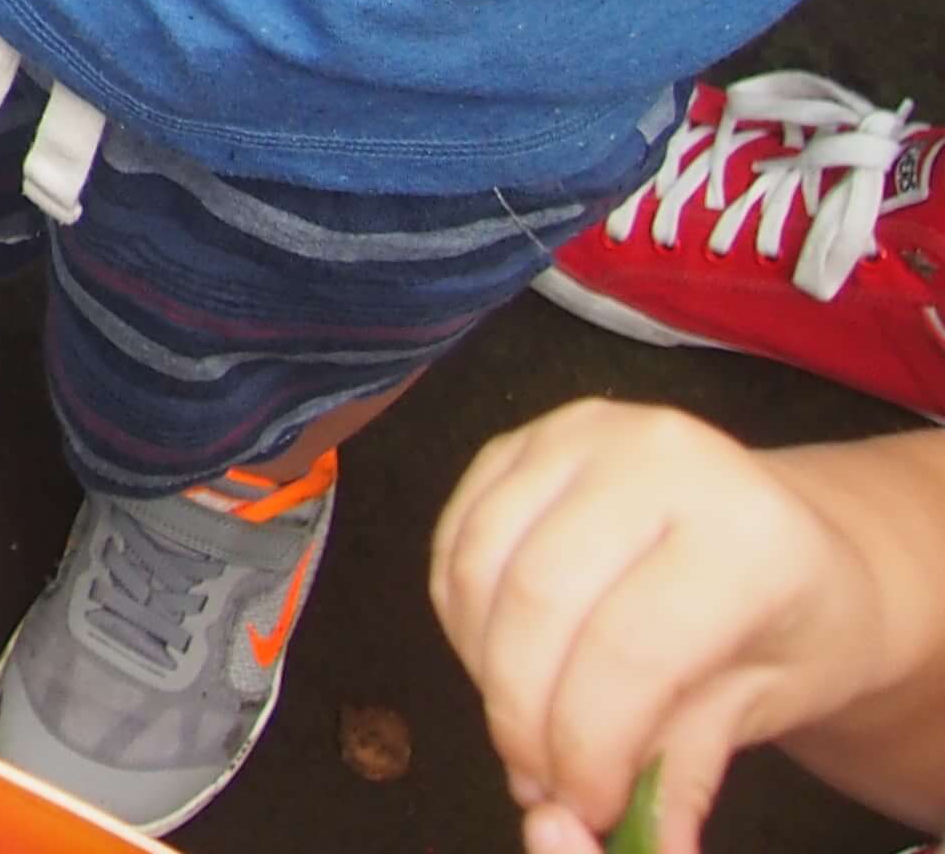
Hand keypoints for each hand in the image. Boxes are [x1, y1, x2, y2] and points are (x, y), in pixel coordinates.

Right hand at [432, 399, 904, 853]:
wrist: (792, 535)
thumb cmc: (792, 624)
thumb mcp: (766, 707)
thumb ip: (682, 774)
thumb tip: (637, 850)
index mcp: (744, 530)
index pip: (632, 648)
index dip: (590, 743)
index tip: (585, 808)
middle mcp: (657, 457)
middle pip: (540, 603)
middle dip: (522, 714)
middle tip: (539, 782)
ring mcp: (577, 433)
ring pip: (479, 569)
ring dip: (483, 671)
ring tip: (523, 726)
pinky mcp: (520, 438)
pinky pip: (454, 541)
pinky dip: (463, 622)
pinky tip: (504, 662)